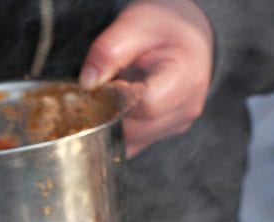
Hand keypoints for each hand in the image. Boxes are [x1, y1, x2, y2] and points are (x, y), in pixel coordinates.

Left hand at [80, 0, 212, 156]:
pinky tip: (113, 109)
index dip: (118, 97)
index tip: (110, 82)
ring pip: (129, 142)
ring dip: (109, 123)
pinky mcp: (162, 134)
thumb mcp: (136, 24)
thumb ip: (110, 50)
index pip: (145, 106)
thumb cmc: (165, 28)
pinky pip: (130, 144)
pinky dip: (114, 131)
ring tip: (110, 95)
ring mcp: (174, 125)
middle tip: (101, 89)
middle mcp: (185, 109)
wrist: (185, 37)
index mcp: (186, 79)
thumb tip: (88, 83)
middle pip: (133, 129)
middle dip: (108, 112)